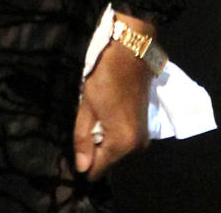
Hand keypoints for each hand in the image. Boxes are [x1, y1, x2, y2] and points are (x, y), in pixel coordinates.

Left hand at [72, 21, 153, 181]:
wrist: (131, 51)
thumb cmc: (104, 75)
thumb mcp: (86, 106)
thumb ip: (82, 138)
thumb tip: (81, 167)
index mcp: (122, 143)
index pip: (98, 170)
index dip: (83, 162)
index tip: (74, 148)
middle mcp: (137, 146)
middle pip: (109, 162)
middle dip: (94, 150)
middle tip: (84, 126)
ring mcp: (143, 137)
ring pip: (117, 152)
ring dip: (104, 141)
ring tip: (94, 118)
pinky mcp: (146, 127)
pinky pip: (125, 141)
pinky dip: (114, 134)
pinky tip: (106, 115)